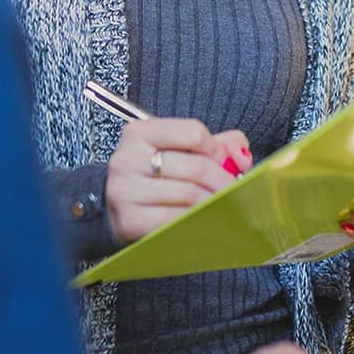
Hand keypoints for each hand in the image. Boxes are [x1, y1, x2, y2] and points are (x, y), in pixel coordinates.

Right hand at [105, 117, 251, 243]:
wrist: (111, 206)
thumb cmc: (152, 175)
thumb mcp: (178, 149)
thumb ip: (217, 143)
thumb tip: (242, 155)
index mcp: (139, 133)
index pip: (192, 132)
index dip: (216, 148)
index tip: (223, 160)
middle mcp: (127, 158)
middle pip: (195, 166)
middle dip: (223, 180)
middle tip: (236, 190)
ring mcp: (125, 191)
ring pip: (189, 194)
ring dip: (215, 202)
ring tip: (224, 205)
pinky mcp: (129, 220)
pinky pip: (176, 220)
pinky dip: (198, 221)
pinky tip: (205, 220)